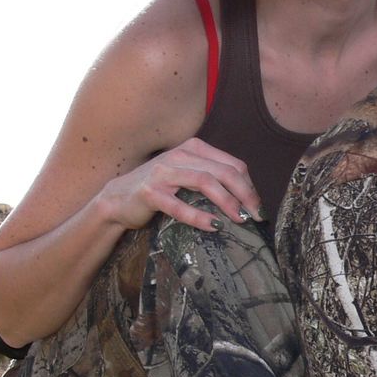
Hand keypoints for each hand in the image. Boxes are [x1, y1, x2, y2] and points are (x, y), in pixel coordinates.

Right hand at [95, 139, 264, 231]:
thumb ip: (213, 179)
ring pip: (205, 182)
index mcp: (194, 149)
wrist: (119, 199)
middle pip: (224, 172)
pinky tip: (214, 227)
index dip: (250, 186)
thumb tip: (248, 199)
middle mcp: (180, 155)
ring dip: (227, 202)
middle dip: (245, 195)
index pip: (233, 164)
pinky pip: (180, 205)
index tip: (258, 207)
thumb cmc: (160, 189)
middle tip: (256, 216)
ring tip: (240, 220)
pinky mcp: (151, 192)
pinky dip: (199, 217)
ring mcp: (164, 172)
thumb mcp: (188, 176)